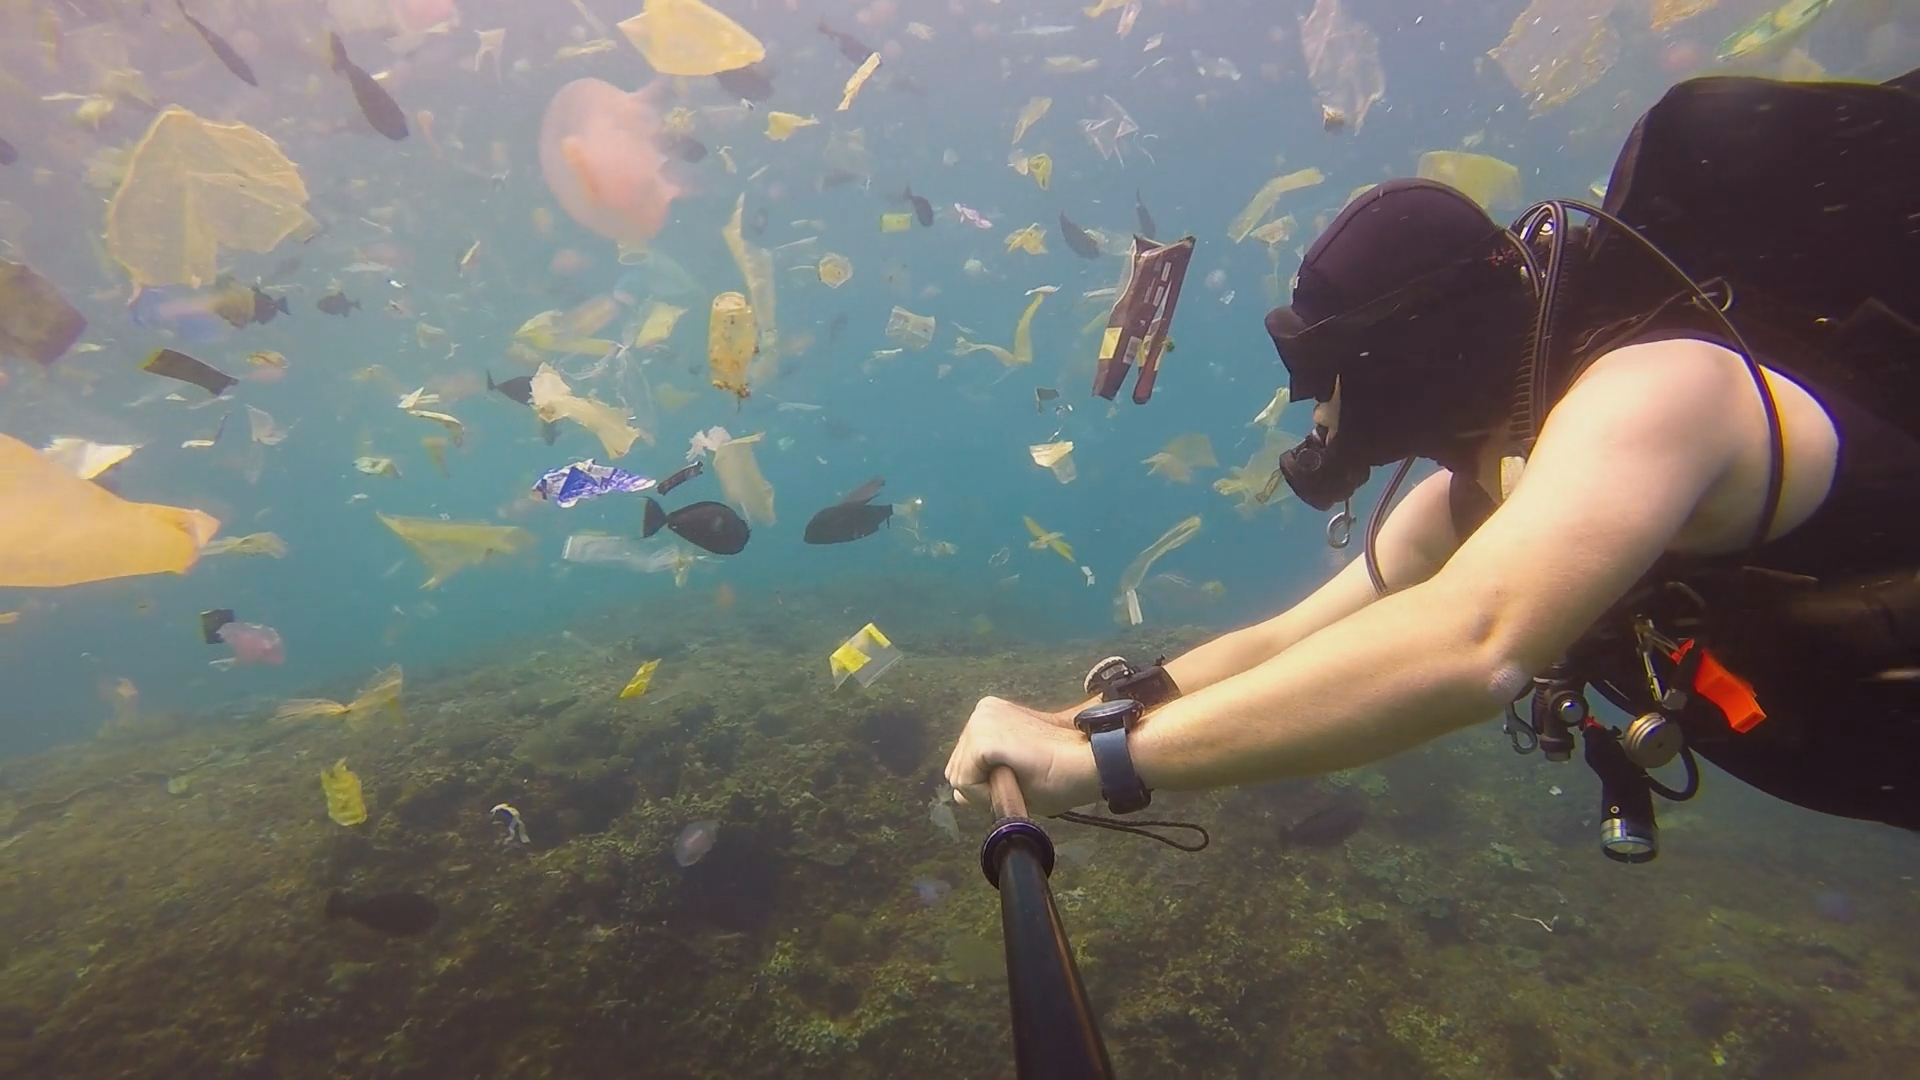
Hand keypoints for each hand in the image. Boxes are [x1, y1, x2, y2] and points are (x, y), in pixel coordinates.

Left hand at [945, 696, 1099, 817]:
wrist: (1089, 763)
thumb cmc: (1061, 770)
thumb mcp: (1013, 773)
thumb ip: (983, 778)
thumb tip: (958, 794)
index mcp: (990, 714)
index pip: (965, 763)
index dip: (987, 783)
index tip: (1020, 776)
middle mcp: (982, 711)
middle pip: (957, 770)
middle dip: (983, 786)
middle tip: (1021, 779)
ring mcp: (981, 721)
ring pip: (960, 778)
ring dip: (987, 791)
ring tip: (1021, 777)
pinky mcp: (984, 738)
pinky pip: (966, 783)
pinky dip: (987, 794)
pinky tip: (1015, 779)